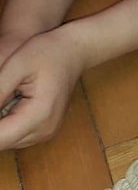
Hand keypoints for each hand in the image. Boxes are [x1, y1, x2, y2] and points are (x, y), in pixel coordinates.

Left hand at [0, 27, 84, 148]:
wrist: (75, 50)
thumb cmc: (47, 52)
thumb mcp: (15, 66)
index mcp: (39, 115)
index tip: (1, 98)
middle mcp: (45, 130)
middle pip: (2, 142)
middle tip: (7, 92)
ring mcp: (47, 132)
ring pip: (8, 141)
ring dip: (2, 123)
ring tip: (12, 94)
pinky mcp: (45, 129)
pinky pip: (17, 135)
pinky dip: (9, 122)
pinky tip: (15, 100)